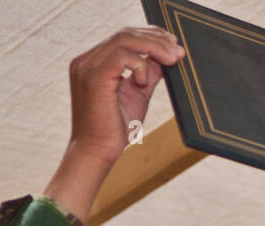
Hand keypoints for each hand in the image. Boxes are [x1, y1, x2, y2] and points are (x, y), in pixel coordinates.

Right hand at [67, 27, 182, 166]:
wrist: (96, 153)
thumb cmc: (114, 129)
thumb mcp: (137, 95)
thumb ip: (147, 75)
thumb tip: (164, 58)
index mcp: (94, 62)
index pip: (123, 37)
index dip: (150, 35)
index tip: (174, 45)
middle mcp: (86, 60)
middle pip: (124, 33)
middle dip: (156, 39)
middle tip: (178, 51)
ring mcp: (86, 67)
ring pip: (124, 40)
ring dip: (153, 47)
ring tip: (173, 60)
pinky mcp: (93, 77)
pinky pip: (121, 56)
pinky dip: (139, 65)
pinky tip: (143, 82)